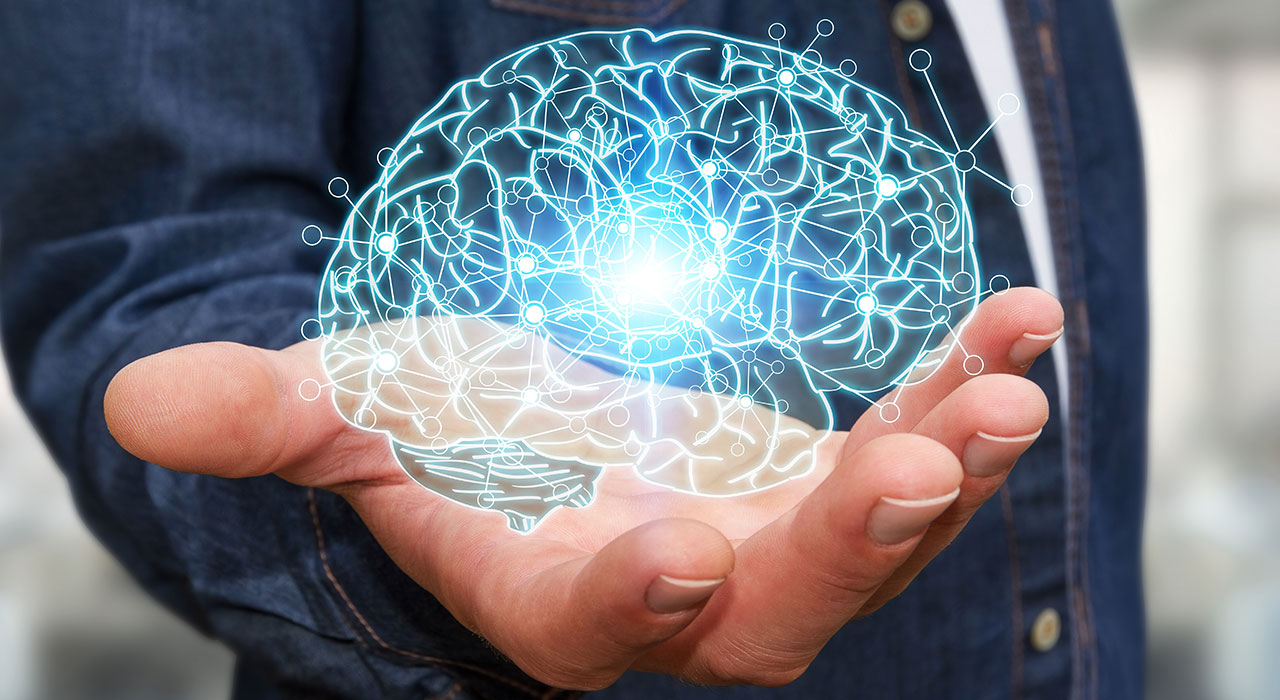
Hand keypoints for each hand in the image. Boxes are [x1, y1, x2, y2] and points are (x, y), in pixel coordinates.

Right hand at [104, 287, 1062, 688]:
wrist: (540, 438)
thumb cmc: (442, 431)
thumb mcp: (358, 409)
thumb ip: (272, 414)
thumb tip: (140, 400)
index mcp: (556, 594)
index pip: (590, 630)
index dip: (625, 609)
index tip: (672, 557)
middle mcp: (683, 595)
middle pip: (773, 610)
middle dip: (843, 547)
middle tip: (912, 466)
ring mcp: (772, 541)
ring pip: (869, 540)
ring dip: (942, 470)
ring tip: (1006, 389)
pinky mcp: (824, 479)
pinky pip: (908, 442)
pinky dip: (958, 387)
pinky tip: (1018, 321)